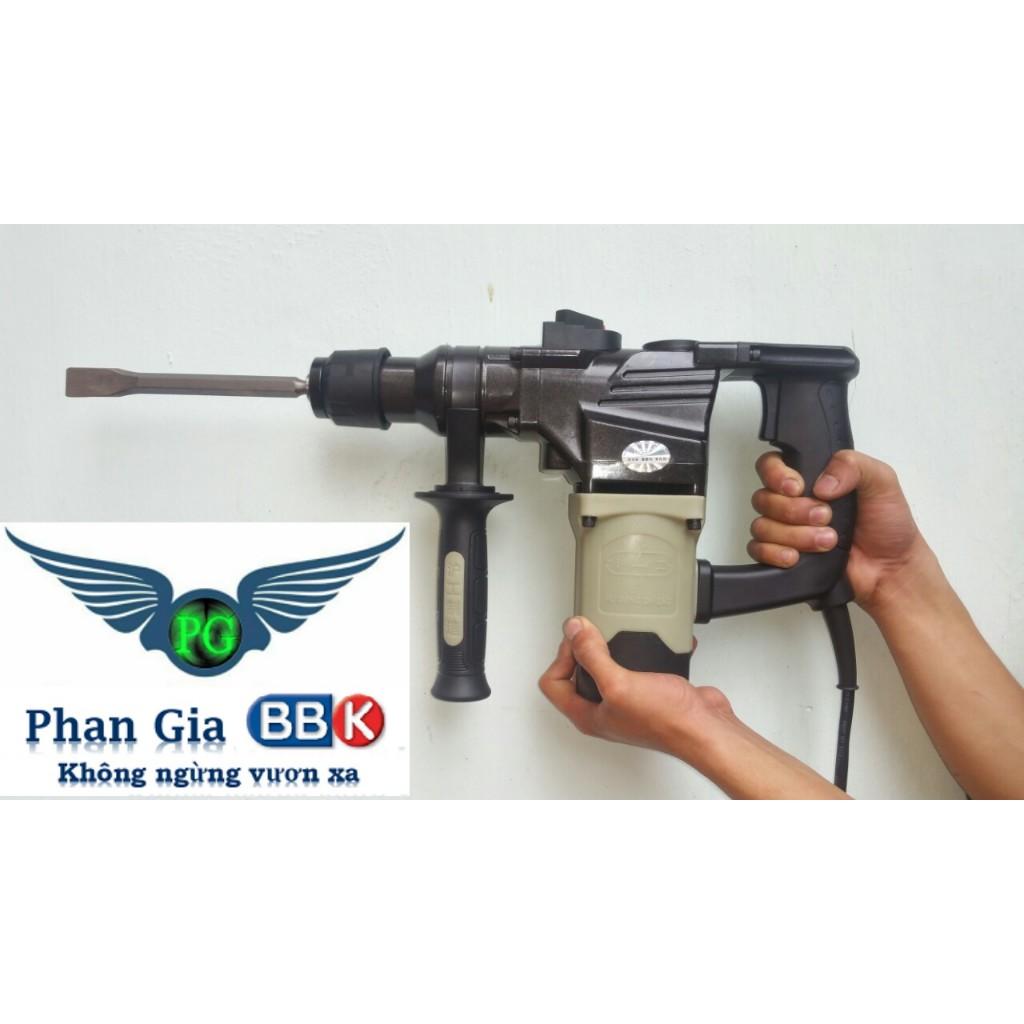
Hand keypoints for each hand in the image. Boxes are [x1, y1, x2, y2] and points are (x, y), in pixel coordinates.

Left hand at [539, 617, 846, 797]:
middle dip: (583, 647)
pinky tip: (646, 640)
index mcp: (587, 713)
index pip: (552, 682)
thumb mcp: (619, 684)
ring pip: (605, 666)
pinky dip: (640, 649)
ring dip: (610, 645)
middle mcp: (603, 709)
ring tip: (615, 631)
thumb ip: (592, 656)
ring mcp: (626, 700)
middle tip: (594, 631)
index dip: (561, 656)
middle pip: (576, 672)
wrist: (705, 728)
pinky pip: (634, 664)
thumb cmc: (666, 721)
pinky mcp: (648, 690)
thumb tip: (573, 630)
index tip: (580, 639)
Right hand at [748, 448, 931, 612]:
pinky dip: (775, 553)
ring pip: (762, 525)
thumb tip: (821, 482)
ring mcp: (788, 529)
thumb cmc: (888, 527)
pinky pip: (758, 550)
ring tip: (826, 542)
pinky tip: (797, 556)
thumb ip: (853, 465)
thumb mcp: (882, 482)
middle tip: (825, 517)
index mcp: (813, 477)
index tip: (797, 488)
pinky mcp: (784, 554)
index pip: (772, 464)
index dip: (776, 475)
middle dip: (793, 510)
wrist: (891, 569)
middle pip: (764, 497)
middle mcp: (795, 501)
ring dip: (794, 535)